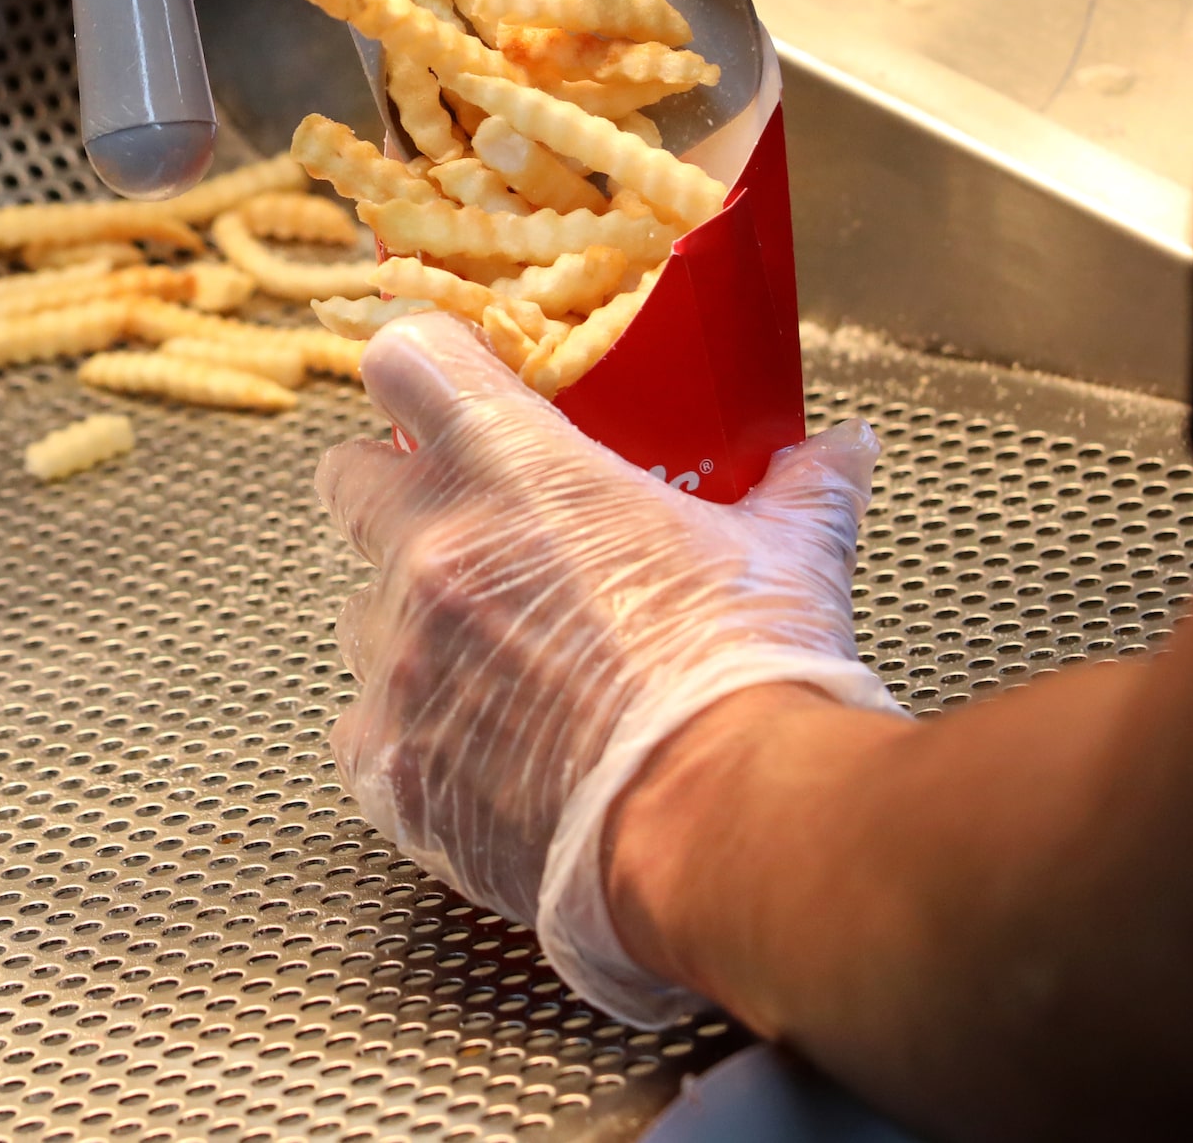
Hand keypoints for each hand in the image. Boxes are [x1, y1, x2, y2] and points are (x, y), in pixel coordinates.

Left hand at [319, 313, 899, 1023]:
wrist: (726, 829)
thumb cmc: (746, 686)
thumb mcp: (790, 558)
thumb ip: (802, 487)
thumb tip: (842, 449)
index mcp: (514, 471)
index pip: (408, 361)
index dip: (421, 370)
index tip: (443, 391)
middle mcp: (433, 553)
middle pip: (350, 478)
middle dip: (394, 493)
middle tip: (466, 529)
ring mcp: (400, 661)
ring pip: (359, 611)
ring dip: (410, 624)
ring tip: (497, 665)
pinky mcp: (389, 763)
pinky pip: (366, 728)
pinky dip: (412, 734)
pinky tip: (483, 753)